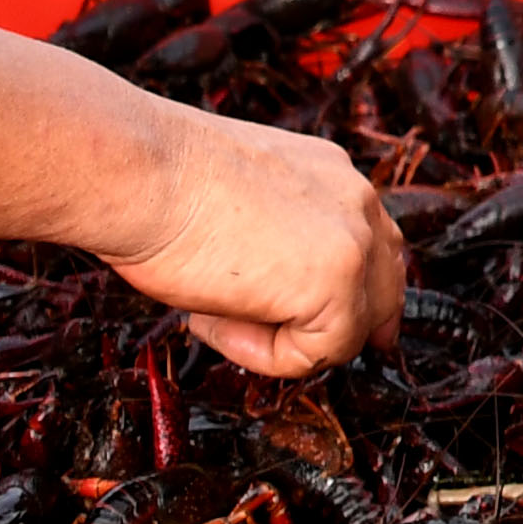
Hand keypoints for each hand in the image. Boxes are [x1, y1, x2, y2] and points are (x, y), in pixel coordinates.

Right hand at [90, 112, 403, 378]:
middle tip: (297, 351)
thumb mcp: (238, 203)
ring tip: (212, 308)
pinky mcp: (336, 285)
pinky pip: (316, 354)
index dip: (360, 292)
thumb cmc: (158, 184)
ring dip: (277, 338)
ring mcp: (354, 243)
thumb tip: (272, 290)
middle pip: (383, 287)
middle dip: (348, 331)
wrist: (139, 169)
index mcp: (333, 175)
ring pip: (346, 330)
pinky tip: (213, 314)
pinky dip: (260, 353)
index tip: (343, 327)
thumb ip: (275, 238)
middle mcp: (356, 202)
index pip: (374, 243)